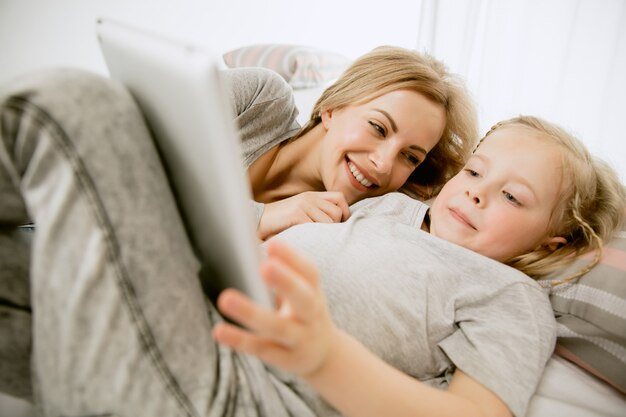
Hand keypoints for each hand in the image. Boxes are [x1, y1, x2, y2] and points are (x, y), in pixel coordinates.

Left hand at [212, 239, 336, 376]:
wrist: (324, 355)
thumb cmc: (305, 313)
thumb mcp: (304, 291)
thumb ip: (285, 273)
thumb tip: (249, 248)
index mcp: (315, 292)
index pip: (310, 273)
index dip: (293, 258)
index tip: (272, 244)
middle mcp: (312, 315)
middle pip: (303, 298)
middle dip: (285, 282)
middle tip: (265, 266)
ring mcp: (300, 339)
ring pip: (277, 327)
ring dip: (251, 313)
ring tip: (225, 299)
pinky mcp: (286, 359)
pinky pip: (261, 349)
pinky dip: (239, 340)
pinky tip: (219, 331)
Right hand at [257, 191, 349, 239]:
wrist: (257, 221)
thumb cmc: (280, 222)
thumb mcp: (301, 212)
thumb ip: (316, 213)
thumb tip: (337, 225)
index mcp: (312, 195)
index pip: (340, 198)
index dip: (344, 212)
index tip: (339, 225)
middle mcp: (309, 198)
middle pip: (337, 213)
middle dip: (334, 227)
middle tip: (323, 236)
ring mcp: (302, 205)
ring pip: (328, 222)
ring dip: (323, 233)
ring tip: (313, 238)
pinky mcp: (295, 214)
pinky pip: (315, 227)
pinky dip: (313, 236)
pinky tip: (305, 239)